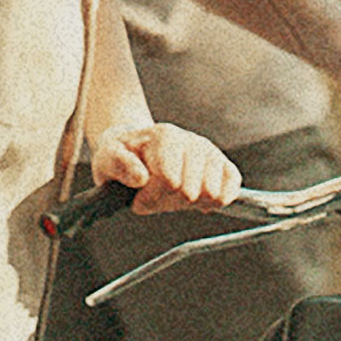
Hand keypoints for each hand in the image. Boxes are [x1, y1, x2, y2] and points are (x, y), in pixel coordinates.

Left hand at [94, 123, 239, 212]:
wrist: (137, 150)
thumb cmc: (122, 155)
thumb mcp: (108, 158)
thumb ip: (119, 165)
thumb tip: (140, 178)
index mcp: (165, 135)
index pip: (169, 181)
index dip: (150, 197)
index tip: (138, 193)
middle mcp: (193, 141)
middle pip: (190, 192)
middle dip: (168, 202)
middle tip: (154, 193)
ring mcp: (211, 153)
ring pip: (211, 194)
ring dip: (188, 204)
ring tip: (172, 192)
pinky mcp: (224, 166)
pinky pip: (232, 188)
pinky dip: (216, 201)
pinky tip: (197, 198)